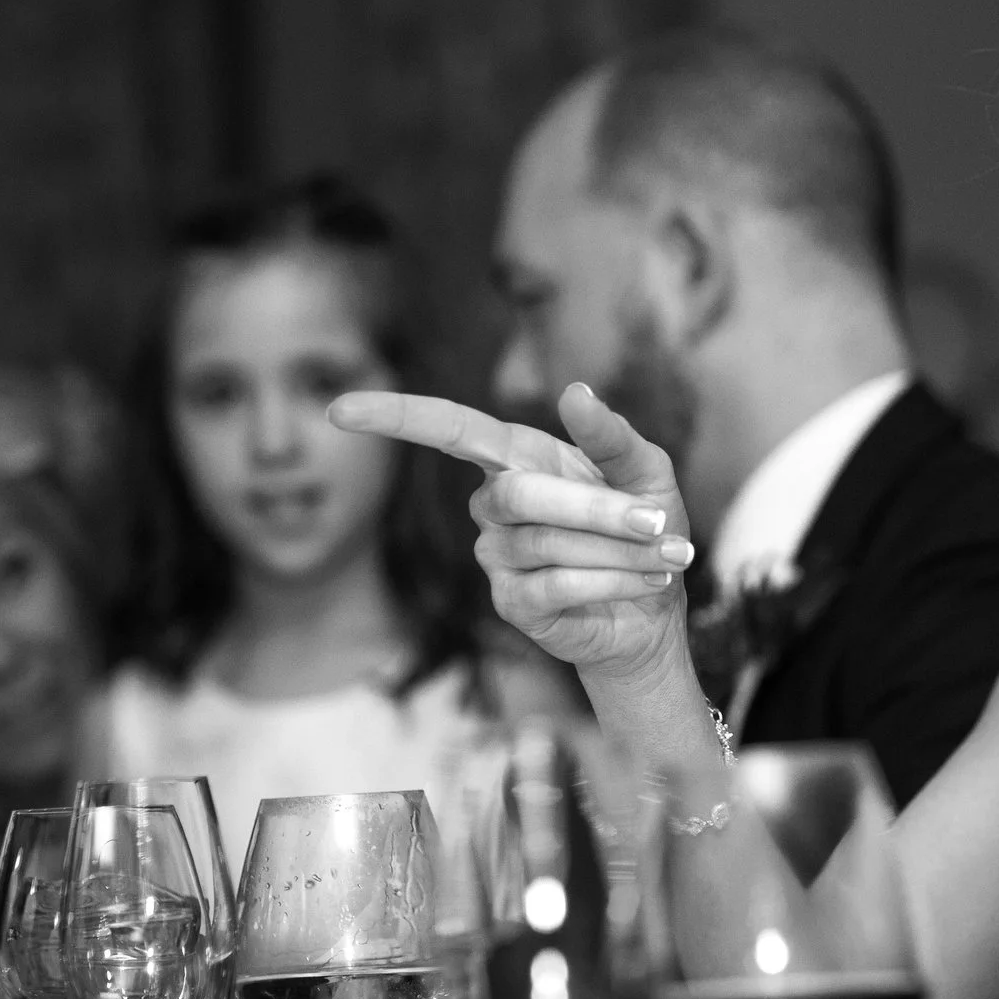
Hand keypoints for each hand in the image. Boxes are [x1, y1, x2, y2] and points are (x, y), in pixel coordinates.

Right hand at [329, 382, 693, 681]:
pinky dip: (608, 583)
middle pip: (518, 493)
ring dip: (616, 551)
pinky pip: (552, 585)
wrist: (656, 607)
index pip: (447, 428)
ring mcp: (496, 556)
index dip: (394, 417)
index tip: (338, 410)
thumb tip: (573, 391)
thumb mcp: (646, 471)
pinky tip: (639, 584)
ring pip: (542, 543)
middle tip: (655, 522)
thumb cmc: (646, 526)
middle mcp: (494, 503)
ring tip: (660, 555)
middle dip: (597, 510)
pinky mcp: (511, 604)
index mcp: (519, 457)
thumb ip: (611, 435)